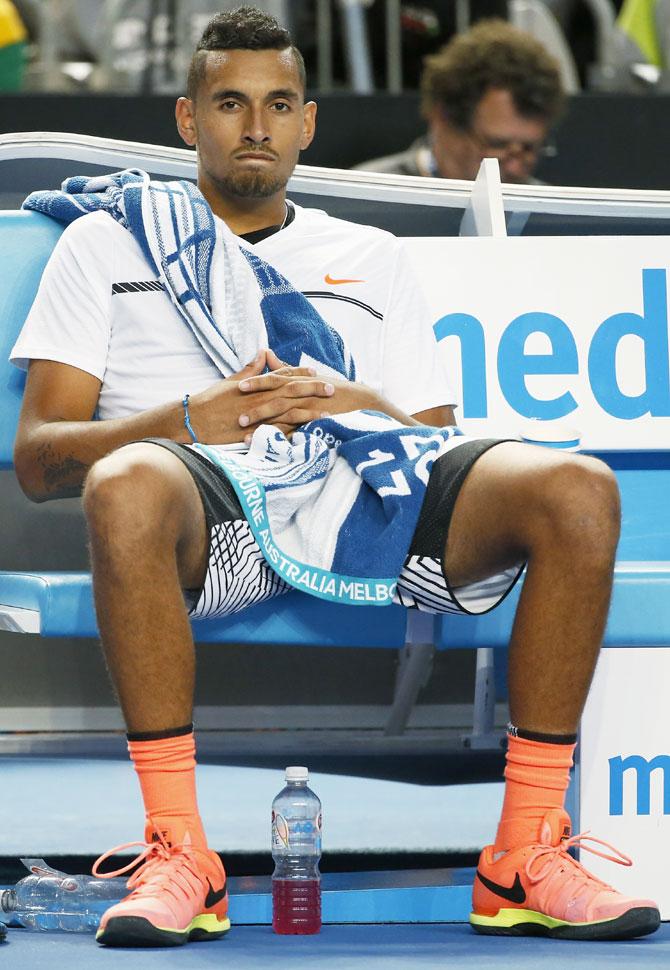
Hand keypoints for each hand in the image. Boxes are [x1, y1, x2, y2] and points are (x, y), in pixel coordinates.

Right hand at [185, 350, 319, 443]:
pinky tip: (310, 435)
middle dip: (314, 389)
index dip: (300, 373)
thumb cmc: (212, 401)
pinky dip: (296, 433)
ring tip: (328, 413)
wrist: (197, 419)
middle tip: (333, 388)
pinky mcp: (257, 432)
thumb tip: (262, 354)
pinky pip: (280, 433)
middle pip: (293, 391)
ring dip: (311, 412)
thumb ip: (250, 369)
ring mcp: (261, 416)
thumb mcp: (232, 381)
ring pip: (291, 412)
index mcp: (257, 385)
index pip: (283, 375)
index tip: (315, 372)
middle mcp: (262, 398)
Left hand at [237, 349, 379, 434]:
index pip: (276, 380)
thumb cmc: (333, 389)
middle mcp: (304, 395)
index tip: (239, 386)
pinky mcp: (317, 425)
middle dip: (256, 405)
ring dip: (264, 424)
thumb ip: (286, 367)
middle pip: (276, 398)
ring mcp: (311, 410)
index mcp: (301, 381)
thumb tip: (266, 353)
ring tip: (243, 432)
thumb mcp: (309, 376)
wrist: (362, 401)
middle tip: (237, 413)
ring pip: (284, 416)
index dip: (258, 382)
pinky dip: (282, 438)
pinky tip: (268, 445)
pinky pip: (298, 432)